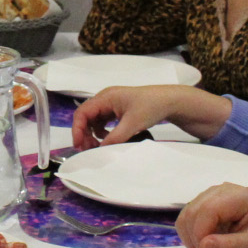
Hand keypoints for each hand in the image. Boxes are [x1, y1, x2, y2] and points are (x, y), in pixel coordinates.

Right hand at [72, 85, 231, 148]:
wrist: (170, 101)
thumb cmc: (151, 107)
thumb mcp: (132, 124)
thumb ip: (115, 137)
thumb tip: (100, 150)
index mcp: (106, 97)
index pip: (83, 112)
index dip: (77, 129)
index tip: (79, 145)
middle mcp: (106, 99)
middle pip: (86, 116)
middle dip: (84, 133)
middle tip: (88, 149)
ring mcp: (112, 104)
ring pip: (94, 120)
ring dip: (92, 133)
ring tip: (97, 146)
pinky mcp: (118, 110)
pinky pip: (103, 121)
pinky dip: (102, 131)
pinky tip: (108, 139)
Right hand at [176, 183, 247, 247]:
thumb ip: (229, 245)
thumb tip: (203, 245)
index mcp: (238, 197)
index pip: (207, 210)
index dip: (200, 234)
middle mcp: (221, 190)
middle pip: (193, 212)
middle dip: (195, 239)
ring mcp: (211, 195)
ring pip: (186, 216)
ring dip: (190, 238)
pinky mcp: (204, 203)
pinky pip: (186, 218)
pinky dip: (190, 235)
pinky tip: (205, 245)